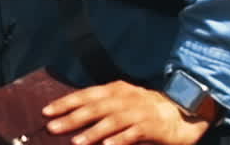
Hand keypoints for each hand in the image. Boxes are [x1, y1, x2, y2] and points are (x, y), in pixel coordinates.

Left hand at [42, 80, 212, 144]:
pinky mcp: (151, 126)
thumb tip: (72, 115)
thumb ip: (102, 106)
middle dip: (71, 118)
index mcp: (116, 89)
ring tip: (76, 142)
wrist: (183, 110)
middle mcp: (125, 98)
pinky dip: (119, 140)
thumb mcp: (123, 100)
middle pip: (94, 108)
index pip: (85, 94)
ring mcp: (138, 111)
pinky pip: (133, 134)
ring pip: (111, 121)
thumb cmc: (147, 108)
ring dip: (92, 132)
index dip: (65, 102)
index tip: (46, 111)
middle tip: (52, 127)